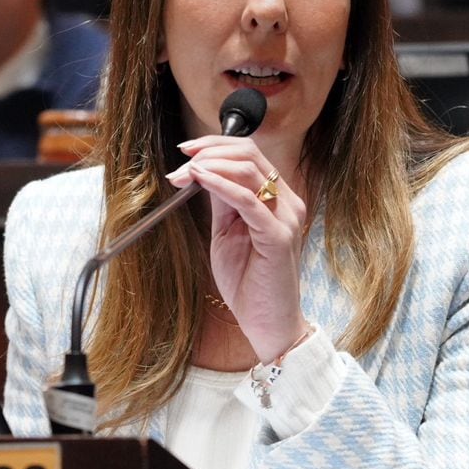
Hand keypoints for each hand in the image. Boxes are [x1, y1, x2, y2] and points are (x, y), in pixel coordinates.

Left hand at [168, 136, 308, 361]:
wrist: (268, 323)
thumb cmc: (248, 283)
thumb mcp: (228, 233)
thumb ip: (222, 202)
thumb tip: (202, 172)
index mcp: (278, 199)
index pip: (250, 154)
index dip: (216, 145)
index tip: (186, 151)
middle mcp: (288, 203)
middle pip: (250, 154)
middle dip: (210, 151)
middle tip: (180, 160)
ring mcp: (286, 218)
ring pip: (249, 170)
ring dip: (211, 164)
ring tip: (184, 171)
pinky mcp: (278, 236)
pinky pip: (247, 199)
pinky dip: (220, 184)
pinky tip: (198, 179)